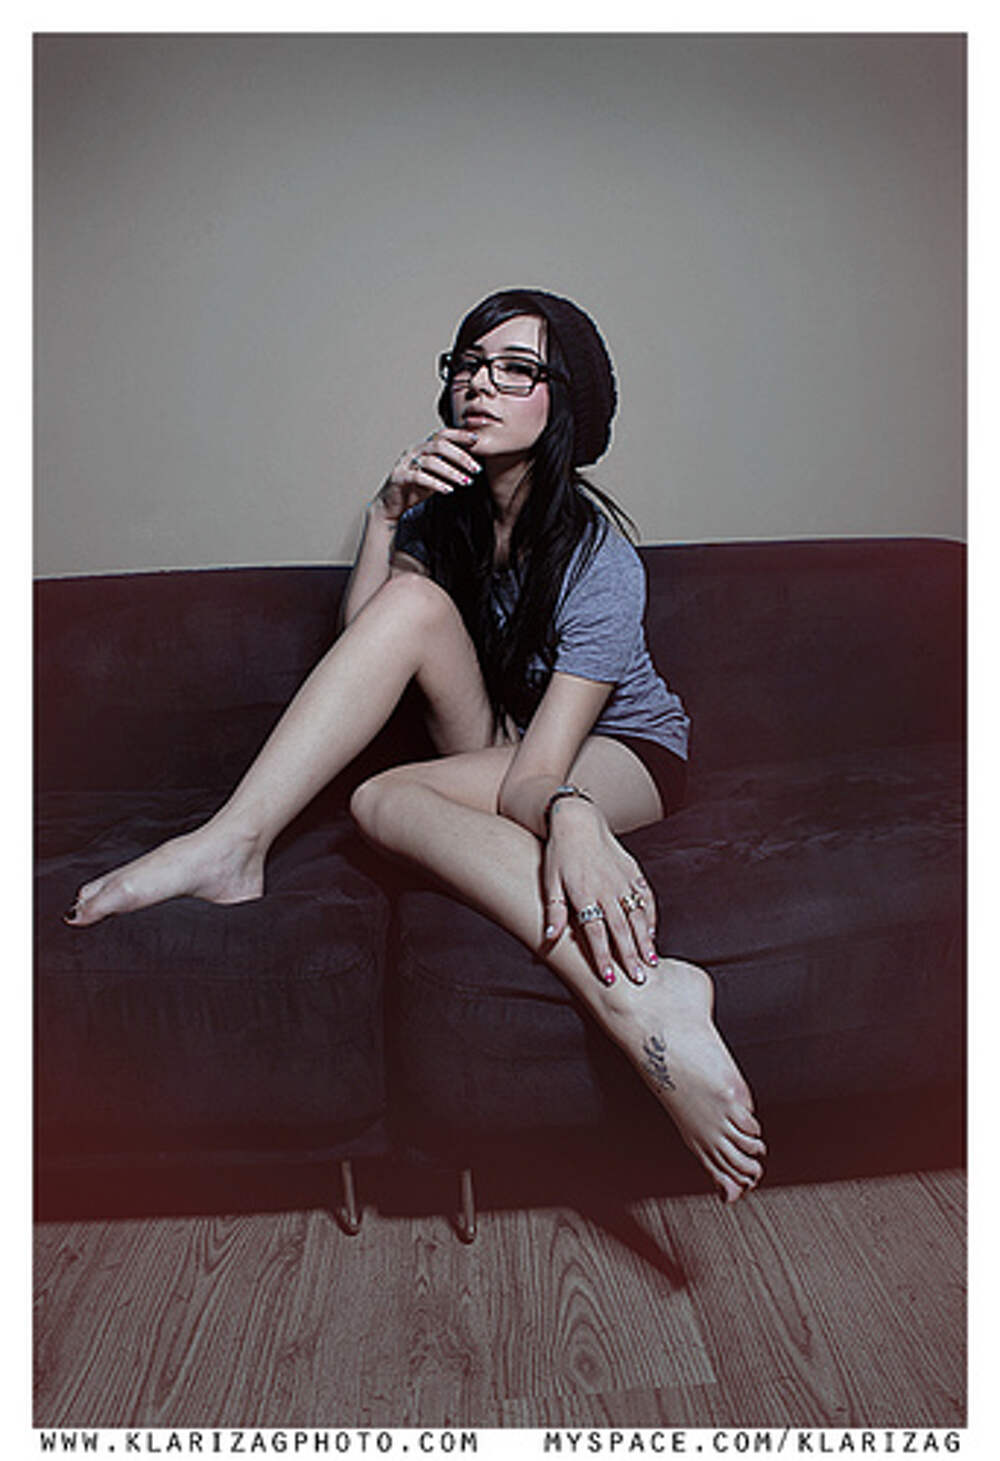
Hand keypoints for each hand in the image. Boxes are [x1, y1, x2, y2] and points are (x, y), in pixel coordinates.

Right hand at [375, 428, 480, 525]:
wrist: (391, 503)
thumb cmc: (415, 487)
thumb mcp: (435, 473)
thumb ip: (449, 465)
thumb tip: (472, 461)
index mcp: (423, 447)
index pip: (442, 434)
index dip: (459, 435)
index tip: (476, 440)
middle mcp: (414, 451)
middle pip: (439, 446)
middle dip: (460, 456)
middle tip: (476, 468)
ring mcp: (405, 463)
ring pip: (430, 462)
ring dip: (451, 472)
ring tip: (466, 481)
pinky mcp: (399, 477)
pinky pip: (419, 477)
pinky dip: (436, 483)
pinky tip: (448, 490)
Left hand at [541, 798, 658, 986]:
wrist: (578, 821)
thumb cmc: (559, 855)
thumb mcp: (550, 882)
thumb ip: (554, 911)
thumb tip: (550, 937)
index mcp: (584, 893)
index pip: (594, 932)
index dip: (602, 955)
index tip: (608, 977)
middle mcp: (606, 889)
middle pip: (620, 928)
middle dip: (629, 955)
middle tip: (639, 979)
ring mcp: (622, 880)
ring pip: (637, 915)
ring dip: (645, 940)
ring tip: (652, 962)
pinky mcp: (633, 872)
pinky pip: (646, 898)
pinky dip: (651, 916)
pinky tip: (652, 933)